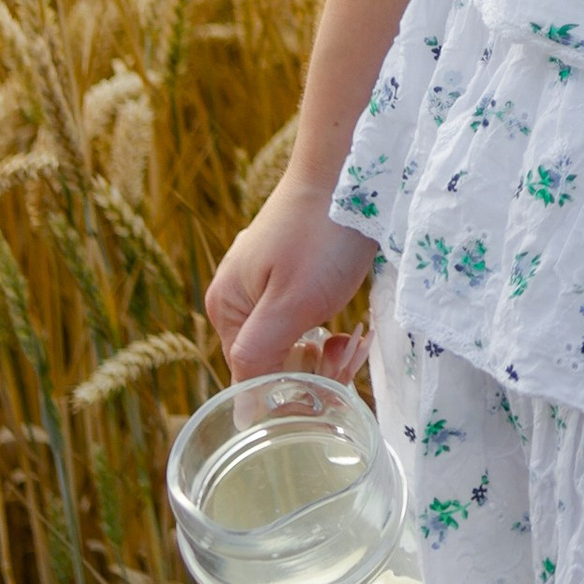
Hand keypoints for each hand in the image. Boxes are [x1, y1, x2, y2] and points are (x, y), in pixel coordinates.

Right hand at [206, 170, 375, 385]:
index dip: (294, 392)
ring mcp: (266, 286)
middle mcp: (239, 300)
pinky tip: (354, 327)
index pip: (252, 382)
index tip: (336, 377)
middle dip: (316, 370)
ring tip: (356, 339)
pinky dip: (332, 332)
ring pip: (295, 346)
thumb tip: (240, 413)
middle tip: (351, 350)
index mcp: (227, 309)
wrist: (350, 169)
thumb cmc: (321, 236)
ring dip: (329, 353)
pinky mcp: (295, 277)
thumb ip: (259, 357)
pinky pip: (308, 323)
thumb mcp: (290, 305)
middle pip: (273, 365)